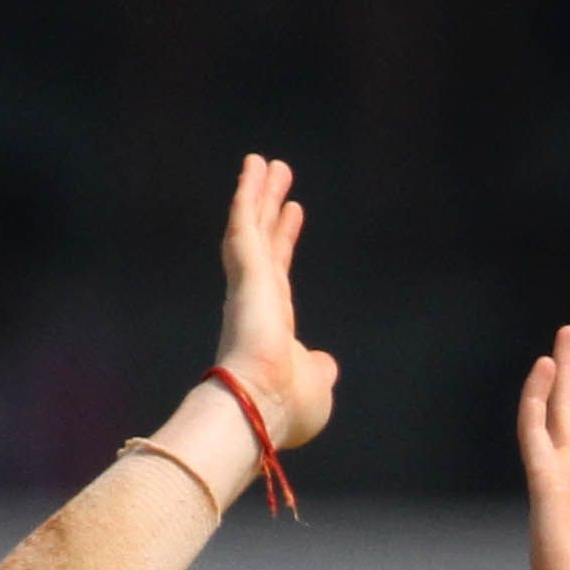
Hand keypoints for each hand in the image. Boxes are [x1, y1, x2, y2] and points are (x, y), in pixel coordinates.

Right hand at [210, 155, 335, 453]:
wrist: (260, 409)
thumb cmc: (286, 408)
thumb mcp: (316, 385)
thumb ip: (319, 370)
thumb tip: (326, 364)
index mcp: (272, 324)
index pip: (279, 271)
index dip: (284, 239)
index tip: (294, 210)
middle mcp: (256, 300)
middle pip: (263, 241)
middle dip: (269, 207)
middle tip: (276, 172)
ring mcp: (248, 285)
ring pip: (250, 227)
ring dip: (256, 193)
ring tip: (264, 161)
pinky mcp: (246, 274)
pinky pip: (244, 225)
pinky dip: (247, 196)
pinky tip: (253, 169)